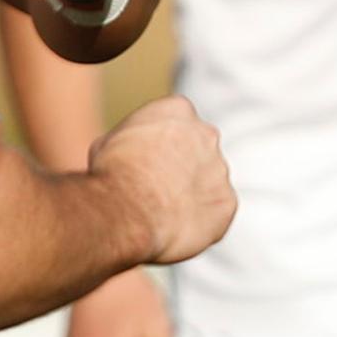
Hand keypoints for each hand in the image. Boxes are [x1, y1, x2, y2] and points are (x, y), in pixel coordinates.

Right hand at [91, 95, 234, 266]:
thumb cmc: (112, 174)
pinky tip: (174, 226)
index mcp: (177, 110)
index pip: (176, 120)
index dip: (160, 143)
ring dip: (191, 194)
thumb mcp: (108, 142)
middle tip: (156, 187)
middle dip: (182, 165)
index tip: (147, 159)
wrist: (129, 210)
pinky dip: (199, 220)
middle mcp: (207, 134)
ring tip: (160, 211)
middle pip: (198, 149)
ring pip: (208, 182)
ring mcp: (221, 169)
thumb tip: (132, 152)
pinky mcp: (227, 202)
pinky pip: (216, 212)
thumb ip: (135, 141)